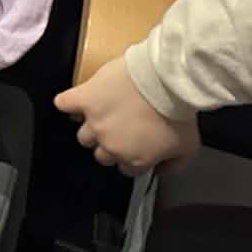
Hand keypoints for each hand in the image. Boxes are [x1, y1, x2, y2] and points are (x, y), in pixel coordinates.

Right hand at [55, 57, 199, 175]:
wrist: (165, 82)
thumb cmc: (178, 115)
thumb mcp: (189, 149)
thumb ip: (172, 166)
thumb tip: (159, 170)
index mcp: (134, 160)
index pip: (125, 169)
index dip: (131, 156)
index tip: (136, 144)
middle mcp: (110, 146)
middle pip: (100, 154)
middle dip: (110, 144)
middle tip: (120, 128)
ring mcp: (93, 123)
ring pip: (82, 136)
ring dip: (91, 128)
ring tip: (101, 114)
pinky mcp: (83, 99)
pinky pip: (63, 104)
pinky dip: (67, 104)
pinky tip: (75, 102)